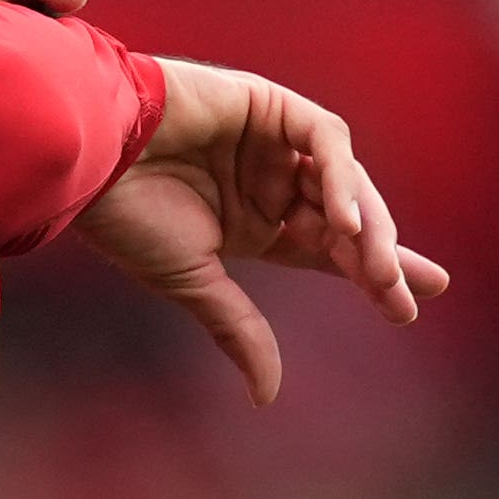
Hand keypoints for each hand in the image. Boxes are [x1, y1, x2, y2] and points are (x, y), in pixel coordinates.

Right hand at [73, 59, 448, 403]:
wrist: (88, 159)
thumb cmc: (125, 217)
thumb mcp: (194, 281)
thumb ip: (239, 330)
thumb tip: (267, 395)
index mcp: (255, 222)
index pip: (330, 249)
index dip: (375, 274)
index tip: (410, 309)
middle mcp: (269, 179)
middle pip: (347, 218)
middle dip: (383, 256)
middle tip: (409, 294)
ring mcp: (271, 138)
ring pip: (342, 179)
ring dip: (365, 225)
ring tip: (377, 270)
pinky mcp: (266, 102)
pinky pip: (323, 137)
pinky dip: (339, 176)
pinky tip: (344, 220)